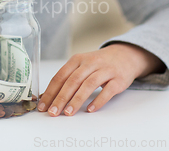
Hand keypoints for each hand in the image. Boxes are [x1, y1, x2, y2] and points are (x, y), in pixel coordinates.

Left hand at [38, 43, 164, 115]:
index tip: (43, 105)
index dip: (50, 91)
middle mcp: (90, 63)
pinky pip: (108, 90)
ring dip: (77, 99)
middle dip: (61, 98)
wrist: (125, 55)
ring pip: (88, 84)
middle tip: (53, 112)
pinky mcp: (118, 79)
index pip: (60, 76)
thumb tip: (47, 97)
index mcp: (77, 60)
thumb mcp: (81, 66)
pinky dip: (98, 100)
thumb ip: (67, 79)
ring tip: (68, 113)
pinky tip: (90, 109)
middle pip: (72, 81)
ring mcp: (105, 70)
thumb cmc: (98, 64)